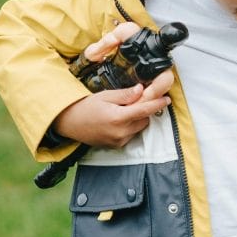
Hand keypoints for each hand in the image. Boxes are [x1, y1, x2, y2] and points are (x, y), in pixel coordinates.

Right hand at [53, 73, 173, 146]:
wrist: (69, 123)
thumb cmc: (85, 107)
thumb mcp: (104, 96)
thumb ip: (124, 95)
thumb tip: (141, 90)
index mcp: (118, 118)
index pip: (144, 111)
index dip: (157, 104)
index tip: (167, 99)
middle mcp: (120, 132)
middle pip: (144, 120)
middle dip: (143, 110)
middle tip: (134, 101)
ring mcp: (118, 141)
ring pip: (138, 128)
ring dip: (137, 119)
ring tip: (122, 111)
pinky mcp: (116, 146)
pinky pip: (130, 135)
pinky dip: (129, 127)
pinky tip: (117, 121)